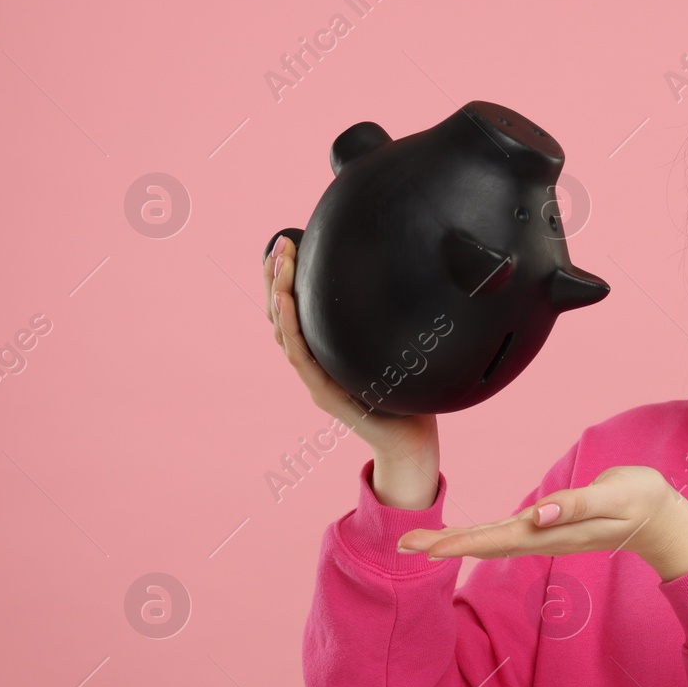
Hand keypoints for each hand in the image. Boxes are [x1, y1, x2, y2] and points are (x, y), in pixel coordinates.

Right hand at [264, 234, 440, 497]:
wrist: (412, 442)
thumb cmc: (407, 395)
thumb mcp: (392, 350)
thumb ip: (383, 325)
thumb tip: (401, 280)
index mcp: (324, 354)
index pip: (295, 312)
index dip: (284, 280)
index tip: (286, 246)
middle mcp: (314, 365)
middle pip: (281, 317)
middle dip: (276, 278)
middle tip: (279, 244)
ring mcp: (315, 380)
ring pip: (285, 332)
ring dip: (278, 294)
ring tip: (277, 261)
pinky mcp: (324, 394)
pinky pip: (301, 356)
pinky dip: (291, 325)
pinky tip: (286, 299)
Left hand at [396, 466, 687, 580]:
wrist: (663, 518)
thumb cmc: (641, 501)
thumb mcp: (613, 497)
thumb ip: (576, 506)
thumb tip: (537, 515)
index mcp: (551, 530)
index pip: (496, 537)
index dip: (459, 541)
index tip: (426, 546)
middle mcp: (542, 536)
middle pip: (484, 543)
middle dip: (444, 544)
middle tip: (402, 544)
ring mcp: (546, 534)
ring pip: (491, 541)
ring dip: (455, 542)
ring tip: (420, 542)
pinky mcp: (551, 526)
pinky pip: (506, 534)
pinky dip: (478, 537)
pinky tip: (464, 538)